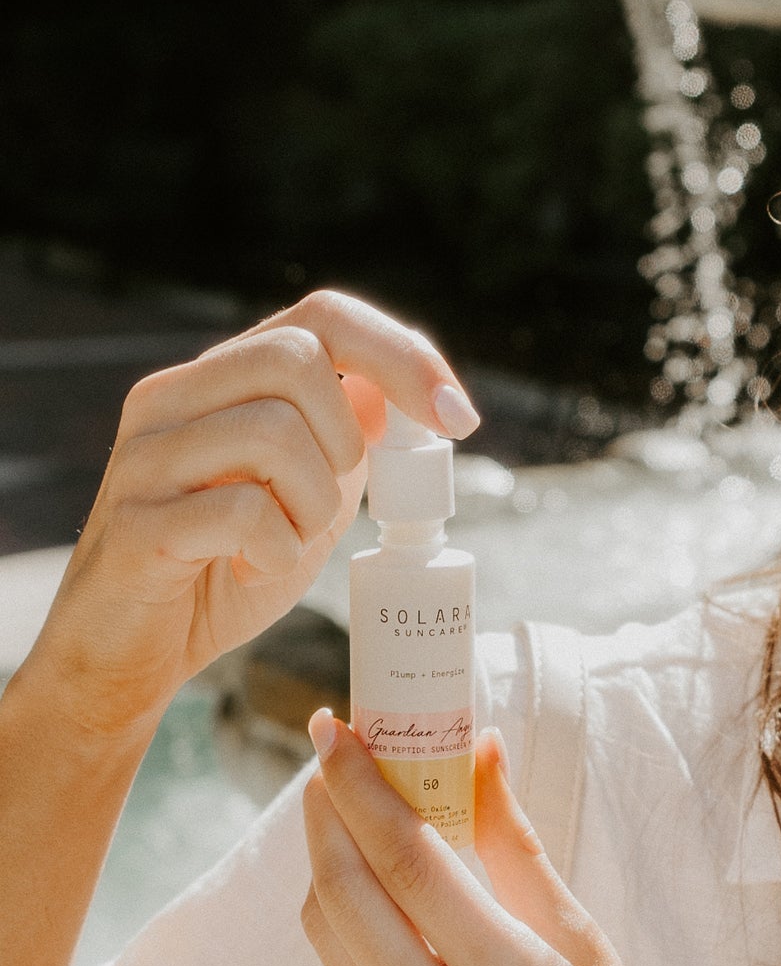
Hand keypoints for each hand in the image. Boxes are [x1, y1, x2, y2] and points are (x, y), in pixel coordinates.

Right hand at [24, 290, 480, 741]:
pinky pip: (242, 512)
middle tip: (327, 503)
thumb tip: (406, 402)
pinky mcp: (136, 522)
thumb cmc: (226, 567)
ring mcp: (146, 456)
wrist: (138, 651)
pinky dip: (275, 554)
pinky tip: (249, 570)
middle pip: (296, 356)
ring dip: (312, 508)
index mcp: (220, 381)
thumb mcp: (306, 497)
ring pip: (272, 432)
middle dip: (346, 440)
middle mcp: (173, 398)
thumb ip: (347, 445)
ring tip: (284, 544)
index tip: (460, 419)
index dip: (405, 357)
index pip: (323, 315)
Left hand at [299, 710, 707, 965]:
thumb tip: (484, 756)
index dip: (364, 788)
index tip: (340, 728)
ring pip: (329, 935)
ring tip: (347, 805)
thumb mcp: (591, 954)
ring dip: (325, 858)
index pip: (409, 866)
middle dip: (324, 809)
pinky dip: (344, 911)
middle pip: (345, 893)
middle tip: (333, 750)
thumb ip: (522, 853)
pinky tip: (371, 880)